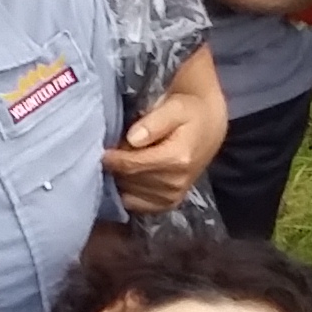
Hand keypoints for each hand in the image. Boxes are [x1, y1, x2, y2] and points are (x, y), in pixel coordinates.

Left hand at [105, 79, 221, 213]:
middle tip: (114, 150)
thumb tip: (133, 139)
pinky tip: (127, 177)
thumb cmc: (188, 113)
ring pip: (129, 192)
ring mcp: (173, 196)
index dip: (112, 158)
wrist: (209, 126)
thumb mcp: (174, 107)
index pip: (132, 165)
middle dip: (117, 166)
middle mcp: (176, 183)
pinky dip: (127, 191)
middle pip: (129, 179)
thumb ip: (154, 122)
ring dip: (121, 178)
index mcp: (178, 159)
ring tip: (124, 160)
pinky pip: (136, 204)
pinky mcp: (168, 203)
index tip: (102, 149)